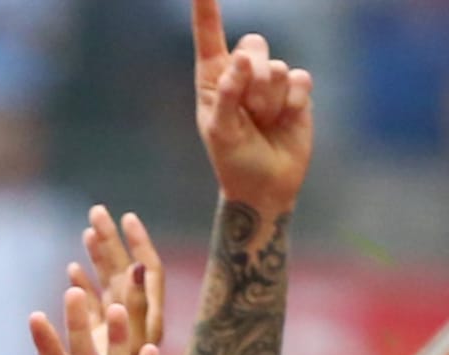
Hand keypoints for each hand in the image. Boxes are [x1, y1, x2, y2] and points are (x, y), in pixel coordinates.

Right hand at [67, 206, 163, 352]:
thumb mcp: (131, 345)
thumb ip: (135, 306)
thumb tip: (141, 266)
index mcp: (145, 321)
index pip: (147, 272)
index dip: (137, 244)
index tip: (127, 218)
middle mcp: (133, 325)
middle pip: (126, 275)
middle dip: (112, 243)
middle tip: (98, 212)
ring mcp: (115, 335)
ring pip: (108, 289)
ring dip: (98, 260)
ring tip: (88, 232)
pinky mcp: (98, 347)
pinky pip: (94, 311)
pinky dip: (84, 288)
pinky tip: (73, 270)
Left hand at [194, 0, 314, 214]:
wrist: (266, 183)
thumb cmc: (233, 159)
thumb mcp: (220, 131)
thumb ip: (227, 93)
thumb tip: (242, 57)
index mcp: (213, 79)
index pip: (209, 38)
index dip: (207, 11)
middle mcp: (242, 74)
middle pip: (255, 46)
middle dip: (254, 79)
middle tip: (249, 111)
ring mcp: (271, 81)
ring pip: (279, 67)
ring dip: (271, 100)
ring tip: (264, 121)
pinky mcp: (297, 90)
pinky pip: (301, 79)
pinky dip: (293, 102)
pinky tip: (284, 119)